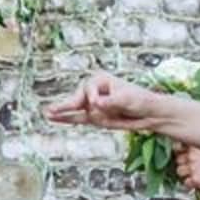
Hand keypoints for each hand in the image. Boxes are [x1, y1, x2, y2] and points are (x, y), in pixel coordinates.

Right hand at [43, 73, 157, 131]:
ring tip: (47, 113)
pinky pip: (78, 119)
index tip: (101, 103)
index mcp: (101, 80)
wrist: (152, 114)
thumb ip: (110, 101)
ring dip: (62, 111)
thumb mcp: (127, 98)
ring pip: (75, 109)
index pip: (89, 88)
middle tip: (54, 110)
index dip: (93, 97)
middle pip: (78, 98)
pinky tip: (53, 118)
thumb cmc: (142, 100)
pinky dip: (66, 119)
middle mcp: (94, 92)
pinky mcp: (95, 118)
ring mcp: (93, 105)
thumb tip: (95, 104)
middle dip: (69, 104)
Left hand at [176, 147, 199, 191]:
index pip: (177, 147)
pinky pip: (186, 183)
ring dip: (186, 174)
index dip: (181, 152)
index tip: (184, 155)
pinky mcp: (196, 180)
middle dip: (184, 164)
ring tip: (198, 176)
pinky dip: (192, 184)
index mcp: (196, 144)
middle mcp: (192, 154)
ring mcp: (193, 167)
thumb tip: (193, 151)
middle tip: (194, 168)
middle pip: (178, 160)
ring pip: (179, 172)